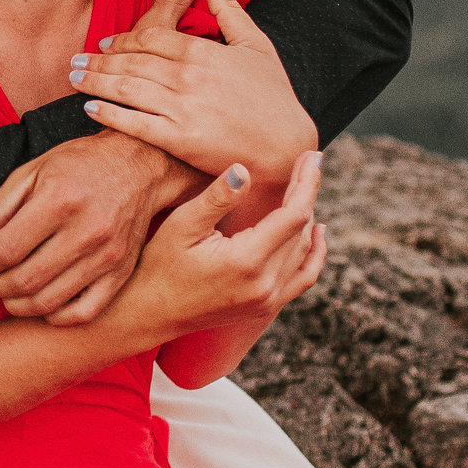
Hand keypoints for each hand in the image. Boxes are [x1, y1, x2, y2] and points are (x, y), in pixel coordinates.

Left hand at [0, 132, 204, 324]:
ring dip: (17, 304)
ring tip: (10, 290)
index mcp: (59, 200)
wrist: (139, 165)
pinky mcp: (121, 274)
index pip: (5, 250)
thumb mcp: (30, 172)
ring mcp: (108, 257)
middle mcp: (87, 231)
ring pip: (49, 302)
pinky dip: (54, 316)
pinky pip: (83, 313)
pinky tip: (42, 301)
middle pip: (24, 280)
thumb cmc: (78, 165)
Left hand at [68, 0, 316, 222]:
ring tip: (72, 78)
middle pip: (131, 61)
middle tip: (74, 60)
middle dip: (98, 60)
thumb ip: (229, 9)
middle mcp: (189, 76)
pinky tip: (90, 108)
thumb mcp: (256, 46)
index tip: (105, 43)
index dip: (123, 39)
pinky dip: (109, 113)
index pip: (150, 37)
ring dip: (95, 81)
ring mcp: (183, 107)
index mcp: (204, 52)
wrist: (287, 147)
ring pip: (126, 88)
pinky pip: (135, 122)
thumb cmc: (275, 97)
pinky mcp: (180, 139)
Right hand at [117, 149, 328, 342]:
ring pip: (304, 250)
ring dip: (308, 217)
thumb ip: (216, 198)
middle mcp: (265, 284)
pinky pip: (303, 278)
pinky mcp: (264, 307)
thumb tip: (244, 170)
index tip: (312, 156)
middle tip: (310, 161)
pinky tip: (318, 233)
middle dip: (308, 192)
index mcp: (247, 261)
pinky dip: (315, 254)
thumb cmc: (159, 265)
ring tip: (306, 185)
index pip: (294, 215)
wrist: (149, 312)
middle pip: (303, 230)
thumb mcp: (182, 226)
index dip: (307, 183)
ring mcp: (267, 300)